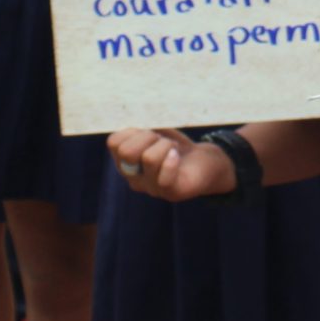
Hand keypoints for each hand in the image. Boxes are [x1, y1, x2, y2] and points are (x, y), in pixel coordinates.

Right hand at [107, 128, 236, 202]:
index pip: (114, 143)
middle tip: (161, 140)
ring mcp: (152, 188)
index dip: (132, 130)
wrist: (205, 162)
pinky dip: (172, 160)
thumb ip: (138, 130)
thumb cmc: (176, 146)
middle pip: (126, 152)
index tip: (148, 131)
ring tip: (172, 148)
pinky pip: (164, 176)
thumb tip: (130, 128)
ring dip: (164, 145)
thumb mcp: (154, 132)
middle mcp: (134, 179)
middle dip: (147, 136)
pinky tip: (177, 156)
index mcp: (125, 162)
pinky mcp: (171, 193)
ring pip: (148, 158)